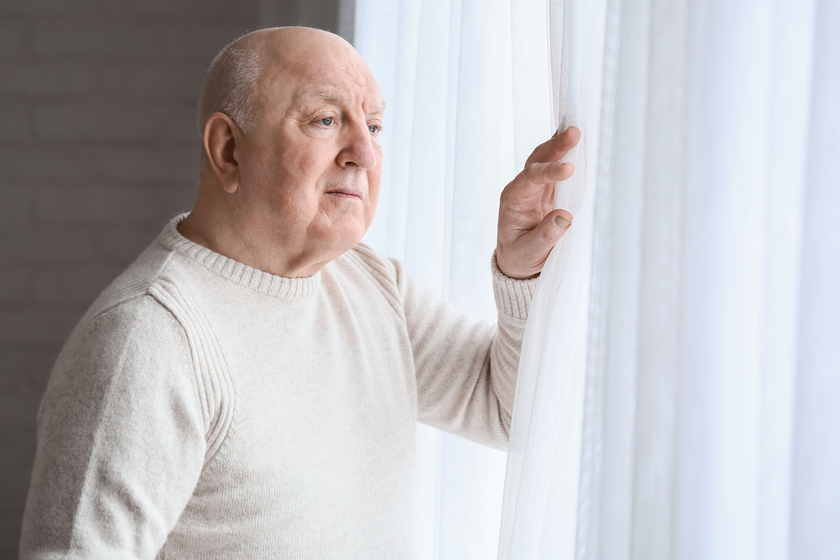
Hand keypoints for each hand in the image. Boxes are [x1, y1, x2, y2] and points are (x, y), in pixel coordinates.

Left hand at [495, 126, 580, 278]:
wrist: (519, 260)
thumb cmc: (521, 256)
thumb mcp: (530, 252)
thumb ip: (545, 236)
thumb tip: (564, 218)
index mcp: (513, 199)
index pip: (530, 179)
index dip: (549, 171)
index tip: (569, 169)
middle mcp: (523, 187)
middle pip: (538, 159)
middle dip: (556, 146)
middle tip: (575, 132)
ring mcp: (536, 185)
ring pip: (548, 157)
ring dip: (563, 144)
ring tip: (579, 129)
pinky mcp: (550, 188)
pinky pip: (559, 166)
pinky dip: (569, 152)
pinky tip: (580, 140)